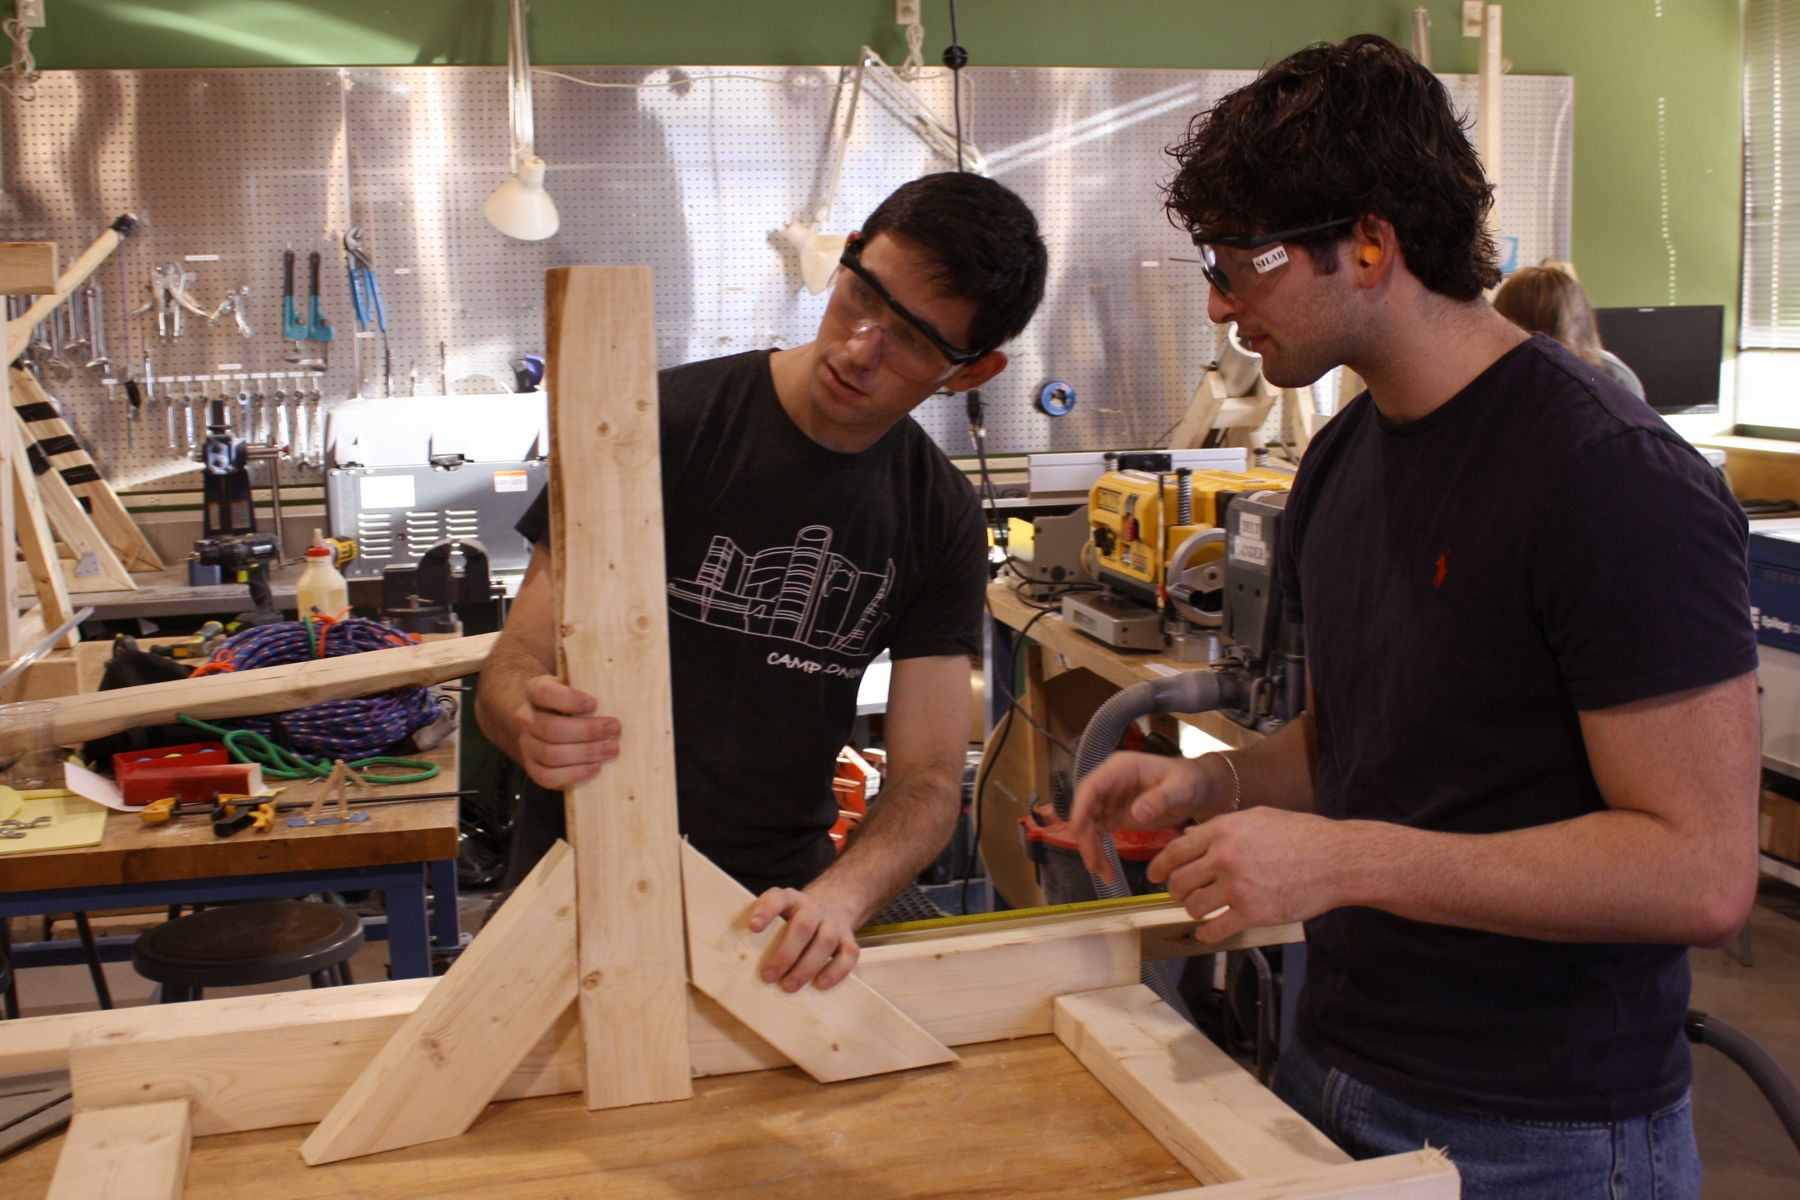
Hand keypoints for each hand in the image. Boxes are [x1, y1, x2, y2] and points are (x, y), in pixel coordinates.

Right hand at [511, 675, 620, 789]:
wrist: (550, 722)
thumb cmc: (573, 703)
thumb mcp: (577, 687)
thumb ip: (590, 688)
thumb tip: (623, 694)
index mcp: (535, 691)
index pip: (544, 693)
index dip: (569, 700)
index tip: (594, 704)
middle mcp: (526, 718)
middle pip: (552, 728)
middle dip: (587, 731)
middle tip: (615, 729)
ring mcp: (526, 744)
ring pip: (551, 754)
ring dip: (585, 753)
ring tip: (611, 749)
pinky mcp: (532, 767)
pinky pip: (547, 776)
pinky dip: (573, 774)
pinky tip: (595, 768)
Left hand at [747, 884, 861, 991]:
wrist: (833, 906)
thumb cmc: (794, 921)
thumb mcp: (780, 917)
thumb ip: (766, 933)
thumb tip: (741, 963)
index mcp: (791, 899)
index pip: (777, 898)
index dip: (765, 910)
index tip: (753, 927)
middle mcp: (814, 908)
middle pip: (803, 926)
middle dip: (785, 954)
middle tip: (768, 976)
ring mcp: (834, 923)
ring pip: (825, 941)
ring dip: (806, 967)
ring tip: (789, 986)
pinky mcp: (849, 939)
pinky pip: (848, 954)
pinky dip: (835, 971)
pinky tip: (820, 984)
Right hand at [1068, 752, 1221, 882]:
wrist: (1198, 789)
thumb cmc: (1189, 781)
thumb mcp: (1179, 788)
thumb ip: (1160, 799)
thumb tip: (1136, 814)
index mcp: (1119, 769)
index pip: (1091, 787)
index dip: (1080, 808)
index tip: (1078, 830)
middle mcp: (1109, 783)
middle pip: (1085, 809)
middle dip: (1086, 838)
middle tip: (1094, 864)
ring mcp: (1110, 800)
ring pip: (1089, 826)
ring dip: (1092, 849)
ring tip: (1103, 873)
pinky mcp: (1115, 816)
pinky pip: (1099, 834)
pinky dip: (1100, 851)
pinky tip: (1107, 869)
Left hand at [1148, 807, 1345, 941]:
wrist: (1336, 859)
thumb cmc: (1301, 835)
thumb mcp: (1256, 818)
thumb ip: (1219, 828)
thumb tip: (1188, 837)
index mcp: (1223, 830)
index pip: (1175, 851)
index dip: (1159, 867)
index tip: (1154, 876)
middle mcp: (1225, 857)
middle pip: (1179, 881)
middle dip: (1175, 891)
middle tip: (1180, 895)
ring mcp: (1237, 886)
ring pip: (1194, 906)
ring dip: (1193, 911)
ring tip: (1201, 910)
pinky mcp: (1252, 913)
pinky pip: (1215, 929)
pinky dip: (1207, 934)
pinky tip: (1210, 932)